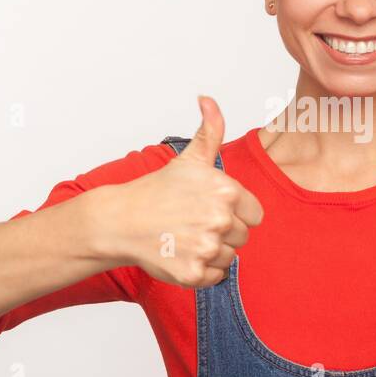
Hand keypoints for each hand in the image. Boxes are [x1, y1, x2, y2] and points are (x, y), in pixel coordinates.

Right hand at [95, 95, 263, 287]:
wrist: (120, 221)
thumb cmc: (157, 190)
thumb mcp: (189, 158)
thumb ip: (210, 130)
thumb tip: (208, 99)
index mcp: (226, 192)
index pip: (255, 215)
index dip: (235, 213)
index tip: (210, 209)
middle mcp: (220, 220)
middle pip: (243, 237)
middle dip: (222, 232)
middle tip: (193, 222)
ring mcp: (206, 248)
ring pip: (230, 258)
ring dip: (212, 252)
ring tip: (185, 237)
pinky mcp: (193, 273)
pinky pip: (216, 277)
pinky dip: (201, 271)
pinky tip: (182, 254)